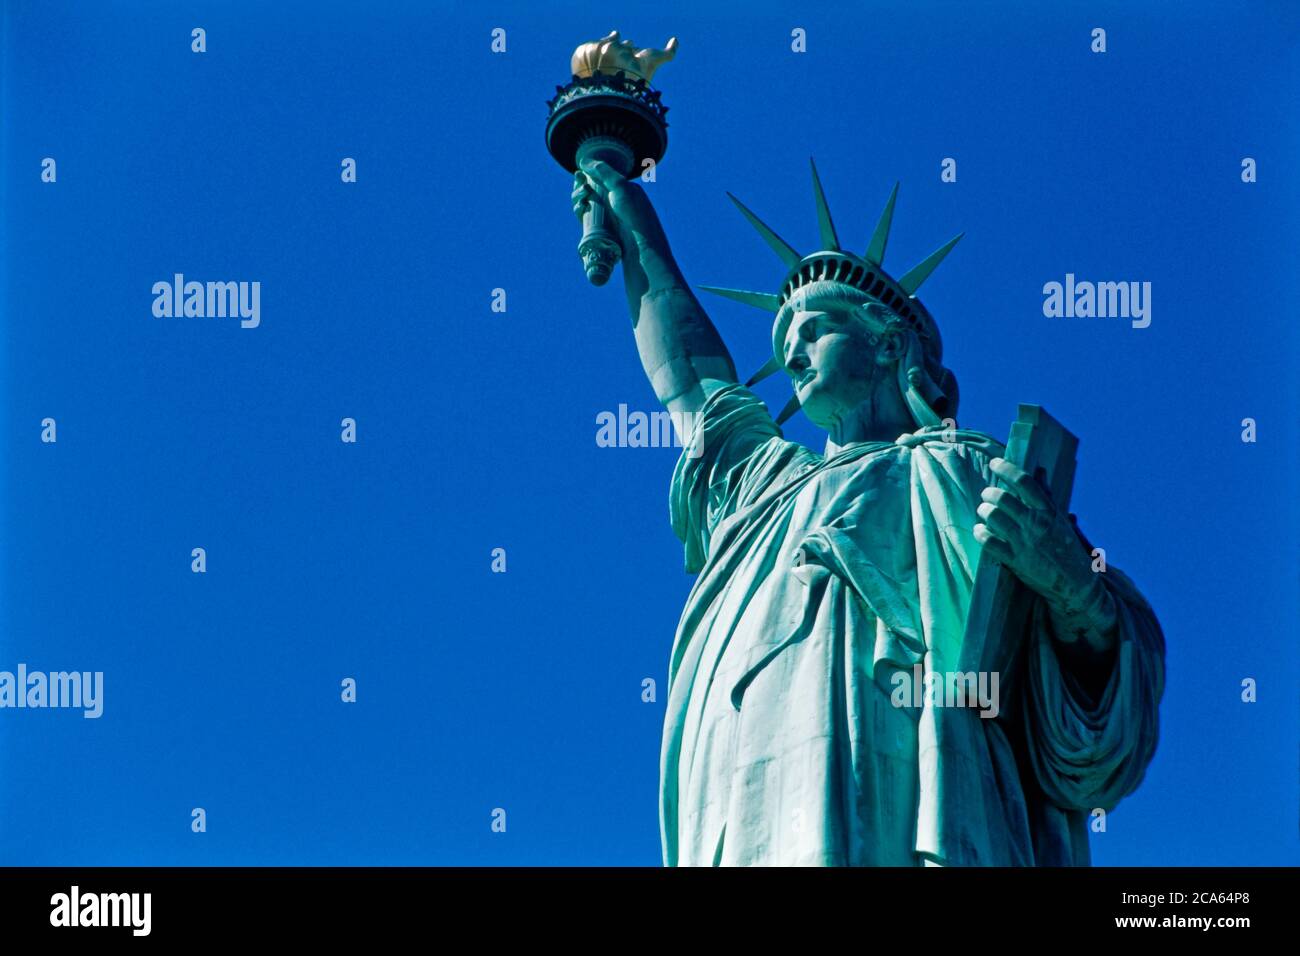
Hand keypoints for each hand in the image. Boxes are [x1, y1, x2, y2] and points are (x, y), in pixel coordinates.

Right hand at [571, 159, 665, 257]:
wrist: (640, 245)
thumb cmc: (634, 214)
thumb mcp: (620, 186)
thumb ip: (603, 171)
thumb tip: (583, 161)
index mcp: (624, 189)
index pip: (600, 178)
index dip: (586, 176)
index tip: (578, 175)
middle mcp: (616, 202)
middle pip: (590, 191)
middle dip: (580, 188)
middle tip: (581, 190)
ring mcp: (609, 216)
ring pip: (587, 204)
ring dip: (578, 199)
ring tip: (581, 201)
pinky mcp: (602, 230)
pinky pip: (586, 218)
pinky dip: (580, 212)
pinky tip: (580, 210)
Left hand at [973, 457, 1116, 653]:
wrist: (1075, 583)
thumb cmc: (1067, 548)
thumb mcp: (1059, 519)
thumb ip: (1046, 495)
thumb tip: (1039, 472)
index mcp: (1049, 511)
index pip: (1024, 482)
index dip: (1006, 468)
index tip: (995, 462)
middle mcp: (1036, 524)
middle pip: (1002, 498)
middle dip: (989, 493)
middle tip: (987, 494)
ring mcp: (1024, 542)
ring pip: (992, 517)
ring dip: (983, 511)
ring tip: (984, 511)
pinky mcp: (1014, 560)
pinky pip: (988, 541)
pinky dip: (980, 533)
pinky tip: (980, 530)